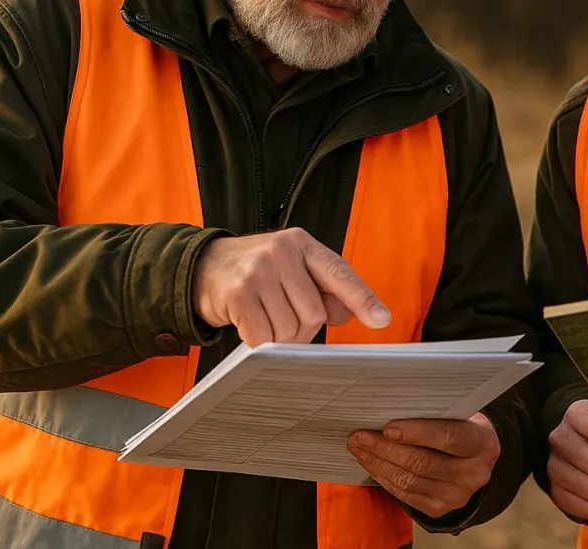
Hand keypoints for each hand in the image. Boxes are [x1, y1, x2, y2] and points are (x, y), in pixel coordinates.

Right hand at [193, 227, 390, 345]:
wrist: (205, 267)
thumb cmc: (258, 272)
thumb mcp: (294, 270)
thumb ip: (324, 290)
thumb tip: (347, 313)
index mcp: (302, 244)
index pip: (339, 273)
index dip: (362, 299)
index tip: (381, 320)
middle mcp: (281, 252)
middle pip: (314, 314)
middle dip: (303, 330)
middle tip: (284, 319)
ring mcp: (258, 272)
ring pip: (290, 330)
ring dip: (280, 338)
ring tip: (266, 319)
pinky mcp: (238, 295)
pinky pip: (263, 338)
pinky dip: (261, 343)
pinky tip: (251, 325)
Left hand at [347, 413, 500, 519]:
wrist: (474, 458)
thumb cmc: (460, 425)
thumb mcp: (458, 414)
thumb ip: (434, 413)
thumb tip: (389, 408)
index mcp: (483, 443)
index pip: (449, 438)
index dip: (418, 432)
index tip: (388, 427)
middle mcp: (474, 474)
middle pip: (423, 463)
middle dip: (386, 448)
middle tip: (360, 435)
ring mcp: (457, 495)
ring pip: (409, 480)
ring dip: (379, 463)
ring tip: (359, 447)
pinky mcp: (440, 508)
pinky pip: (405, 494)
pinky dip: (384, 477)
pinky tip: (371, 463)